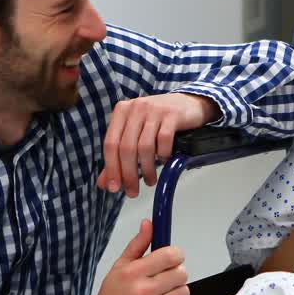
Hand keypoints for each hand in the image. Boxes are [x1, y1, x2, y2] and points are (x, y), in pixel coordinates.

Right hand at [57, 220, 189, 294]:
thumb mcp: (119, 268)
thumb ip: (137, 245)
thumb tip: (149, 224)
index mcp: (133, 273)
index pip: (171, 255)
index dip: (176, 255)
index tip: (172, 259)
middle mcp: (144, 290)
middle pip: (181, 273)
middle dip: (175, 274)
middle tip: (164, 279)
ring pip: (184, 292)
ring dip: (176, 292)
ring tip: (161, 294)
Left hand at [97, 93, 218, 196]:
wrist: (189, 103)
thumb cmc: (159, 120)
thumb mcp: (136, 133)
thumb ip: (119, 156)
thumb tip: (105, 183)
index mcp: (122, 111)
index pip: (110, 144)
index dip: (111, 168)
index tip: (114, 187)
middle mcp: (136, 107)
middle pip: (126, 147)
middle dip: (129, 173)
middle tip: (133, 191)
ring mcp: (155, 110)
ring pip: (145, 146)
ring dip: (147, 169)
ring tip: (150, 181)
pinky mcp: (172, 115)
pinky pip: (164, 139)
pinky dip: (163, 155)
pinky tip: (164, 161)